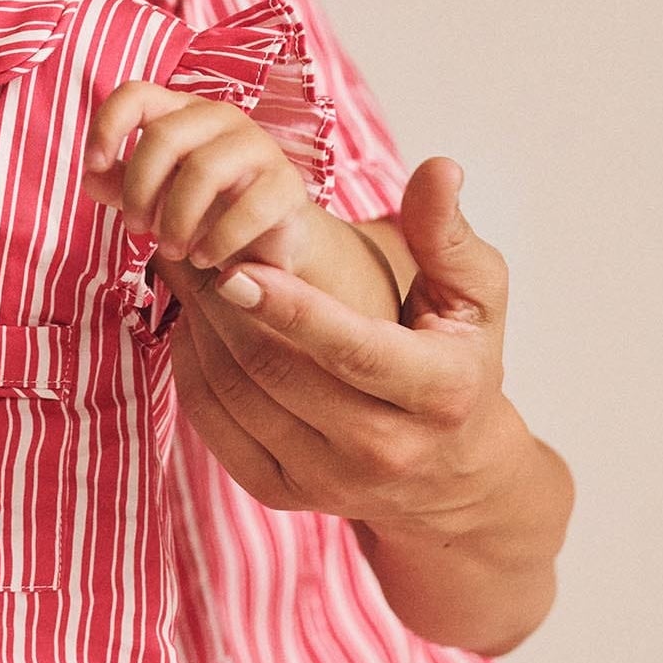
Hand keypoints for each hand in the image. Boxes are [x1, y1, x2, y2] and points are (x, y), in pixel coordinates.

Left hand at [85, 80, 315, 278]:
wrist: (268, 242)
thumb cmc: (203, 211)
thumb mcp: (153, 199)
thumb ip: (121, 185)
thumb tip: (92, 177)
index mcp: (181, 115)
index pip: (137, 95)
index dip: (108, 125)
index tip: (94, 166)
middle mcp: (220, 120)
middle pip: (163, 136)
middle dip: (140, 190)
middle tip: (137, 230)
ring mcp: (257, 147)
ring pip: (203, 168)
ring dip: (177, 220)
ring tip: (173, 251)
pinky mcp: (285, 185)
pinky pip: (247, 208)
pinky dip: (217, 241)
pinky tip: (205, 257)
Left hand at [159, 157, 525, 532]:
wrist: (452, 475)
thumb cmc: (462, 360)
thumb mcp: (476, 297)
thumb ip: (447, 234)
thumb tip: (438, 167)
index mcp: (438, 392)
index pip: (350, 350)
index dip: (288, 309)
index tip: (235, 266)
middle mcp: (383, 449)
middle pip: (277, 371)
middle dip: (223, 305)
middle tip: (188, 244)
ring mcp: (328, 481)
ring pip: (237, 398)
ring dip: (200, 331)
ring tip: (185, 275)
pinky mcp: (283, 495)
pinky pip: (217, 429)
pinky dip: (193, 372)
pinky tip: (193, 326)